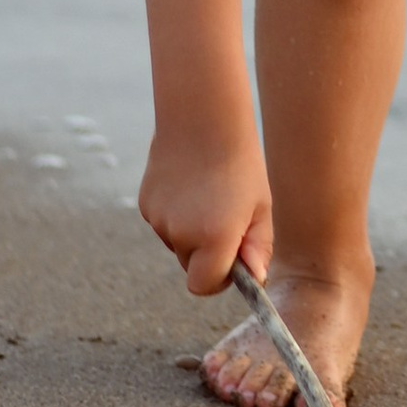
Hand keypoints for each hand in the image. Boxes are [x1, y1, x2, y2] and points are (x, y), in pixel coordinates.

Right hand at [139, 129, 272, 299]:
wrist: (203, 120)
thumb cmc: (240, 165)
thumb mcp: (260, 207)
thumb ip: (258, 247)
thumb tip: (256, 278)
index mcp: (214, 238)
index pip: (204, 286)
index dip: (219, 279)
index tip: (232, 260)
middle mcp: (181, 234)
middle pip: (191, 266)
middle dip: (208, 254)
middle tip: (226, 219)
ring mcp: (159, 220)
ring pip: (177, 244)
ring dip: (192, 232)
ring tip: (209, 196)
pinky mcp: (146, 205)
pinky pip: (164, 224)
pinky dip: (177, 215)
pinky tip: (191, 186)